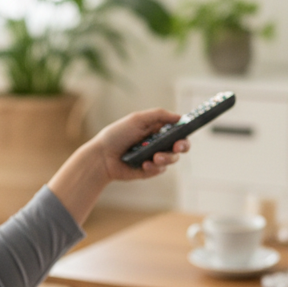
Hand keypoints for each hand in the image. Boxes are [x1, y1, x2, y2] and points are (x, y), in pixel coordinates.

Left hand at [48, 107, 190, 226]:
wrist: (102, 157)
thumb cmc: (117, 135)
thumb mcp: (137, 119)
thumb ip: (159, 115)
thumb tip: (180, 117)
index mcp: (156, 129)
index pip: (177, 130)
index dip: (184, 132)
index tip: (185, 133)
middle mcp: (158, 143)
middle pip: (180, 146)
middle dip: (182, 146)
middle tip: (177, 147)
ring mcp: (154, 157)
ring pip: (172, 159)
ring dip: (166, 157)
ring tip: (154, 157)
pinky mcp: (149, 170)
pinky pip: (160, 170)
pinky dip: (154, 167)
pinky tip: (144, 164)